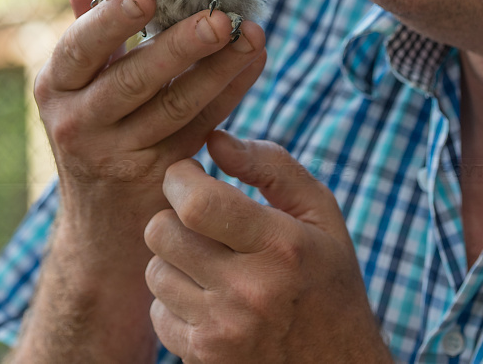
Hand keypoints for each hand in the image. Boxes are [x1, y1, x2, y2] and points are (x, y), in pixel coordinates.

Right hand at [16, 0, 265, 363]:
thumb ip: (86, 35)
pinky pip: (203, 125)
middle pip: (135, 80)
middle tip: (219, 19)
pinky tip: (255, 60)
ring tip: (252, 33)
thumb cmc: (91, 128)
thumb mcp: (75, 87)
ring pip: (178, 105)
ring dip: (220, 67)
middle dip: (181, 46)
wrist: (100, 226)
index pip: (79, 50)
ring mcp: (119, 156)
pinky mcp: (161, 176)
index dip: (111, 21)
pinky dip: (232, 90)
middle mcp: (78, 124)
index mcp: (54, 87)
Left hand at [144, 131, 394, 363]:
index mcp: (282, 247)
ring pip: (155, 270)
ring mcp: (223, 331)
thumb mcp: (321, 214)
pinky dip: (175, 299)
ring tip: (207, 258)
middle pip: (162, 232)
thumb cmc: (328, 279)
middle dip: (173, 213)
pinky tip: (208, 296)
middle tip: (198, 216)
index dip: (180, 178)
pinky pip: (157, 312)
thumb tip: (214, 139)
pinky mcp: (203, 359)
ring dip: (173, 257)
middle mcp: (250, 292)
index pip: (196, 203)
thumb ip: (271, 166)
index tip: (190, 174)